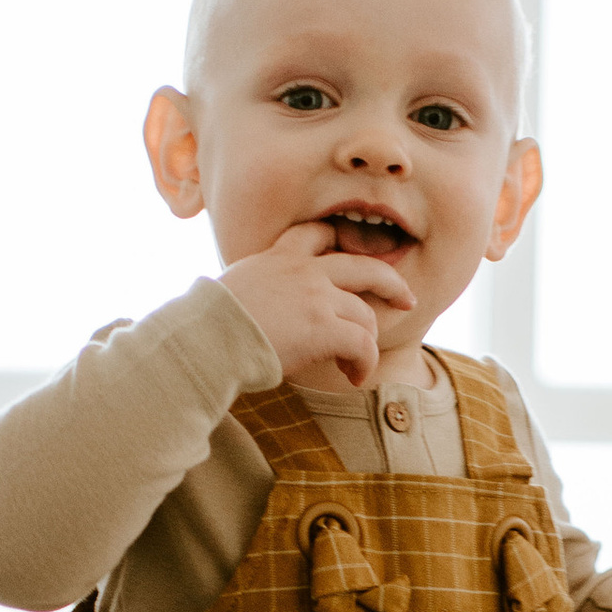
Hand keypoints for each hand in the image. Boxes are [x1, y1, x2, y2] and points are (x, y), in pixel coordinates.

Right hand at [218, 221, 416, 389]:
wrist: (205, 340)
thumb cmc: (206, 327)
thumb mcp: (231, 290)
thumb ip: (254, 289)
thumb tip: (248, 308)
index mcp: (277, 257)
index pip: (317, 234)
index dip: (341, 244)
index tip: (355, 259)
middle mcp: (303, 270)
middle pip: (364, 266)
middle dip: (392, 283)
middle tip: (406, 300)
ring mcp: (317, 296)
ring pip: (365, 313)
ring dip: (366, 342)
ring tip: (355, 364)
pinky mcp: (325, 327)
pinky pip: (363, 344)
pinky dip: (364, 363)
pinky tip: (354, 376)